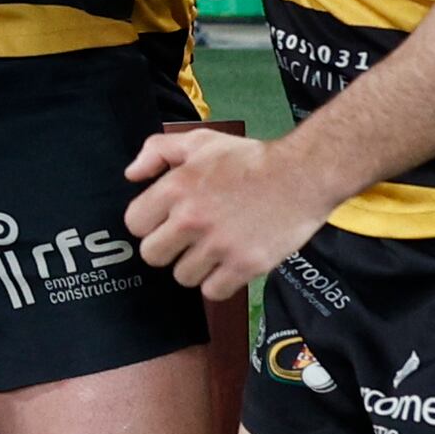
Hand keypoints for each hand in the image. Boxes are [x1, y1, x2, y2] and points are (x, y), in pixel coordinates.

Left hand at [124, 116, 334, 294]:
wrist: (303, 174)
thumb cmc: (251, 158)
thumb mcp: (200, 142)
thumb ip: (158, 151)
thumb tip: (131, 175)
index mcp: (176, 188)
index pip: (134, 224)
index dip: (149, 224)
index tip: (166, 221)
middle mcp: (192, 219)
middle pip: (152, 256)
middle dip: (168, 248)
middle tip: (188, 239)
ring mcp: (218, 245)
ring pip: (182, 277)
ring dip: (196, 267)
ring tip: (214, 249)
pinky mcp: (245, 265)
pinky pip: (213, 292)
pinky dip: (220, 283)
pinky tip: (229, 264)